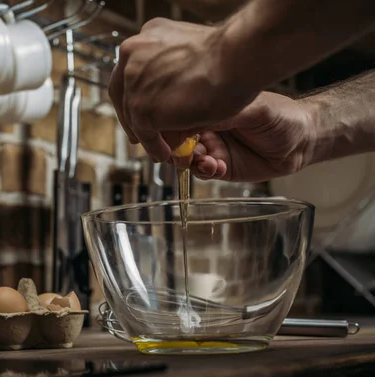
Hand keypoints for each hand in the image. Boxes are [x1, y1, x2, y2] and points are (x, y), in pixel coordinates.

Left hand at [109, 18, 258, 162]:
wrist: (237, 58)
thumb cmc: (229, 55)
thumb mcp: (190, 55)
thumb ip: (171, 69)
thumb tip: (165, 93)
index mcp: (146, 37)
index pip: (128, 72)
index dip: (132, 95)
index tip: (136, 111)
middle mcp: (133, 54)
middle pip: (122, 94)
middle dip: (132, 118)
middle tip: (140, 136)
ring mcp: (134, 81)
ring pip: (134, 116)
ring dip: (147, 135)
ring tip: (160, 148)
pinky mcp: (141, 106)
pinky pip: (144, 133)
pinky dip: (154, 146)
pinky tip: (164, 153)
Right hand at [167, 91, 315, 182]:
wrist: (303, 141)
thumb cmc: (282, 116)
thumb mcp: (251, 109)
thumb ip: (222, 112)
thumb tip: (192, 116)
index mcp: (211, 107)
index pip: (182, 115)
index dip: (172, 124)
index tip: (171, 133)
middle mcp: (208, 127)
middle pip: (177, 138)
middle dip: (177, 147)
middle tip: (186, 152)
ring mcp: (213, 148)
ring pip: (186, 157)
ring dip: (192, 161)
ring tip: (208, 161)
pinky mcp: (221, 167)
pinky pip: (202, 172)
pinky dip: (205, 171)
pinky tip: (217, 167)